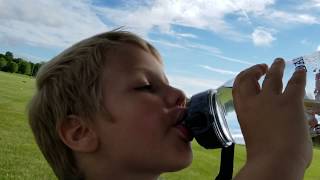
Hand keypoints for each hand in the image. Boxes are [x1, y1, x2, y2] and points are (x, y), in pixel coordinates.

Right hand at [233, 58, 311, 178]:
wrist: (275, 161)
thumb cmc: (264, 158)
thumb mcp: (255, 137)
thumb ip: (262, 128)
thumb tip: (275, 131)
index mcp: (243, 111)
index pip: (238, 87)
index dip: (243, 77)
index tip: (251, 75)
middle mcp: (254, 101)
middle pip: (250, 78)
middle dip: (255, 70)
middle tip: (263, 67)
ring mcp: (272, 100)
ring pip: (273, 76)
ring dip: (277, 67)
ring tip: (280, 61)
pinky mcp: (291, 102)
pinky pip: (295, 82)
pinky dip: (299, 75)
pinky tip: (302, 71)